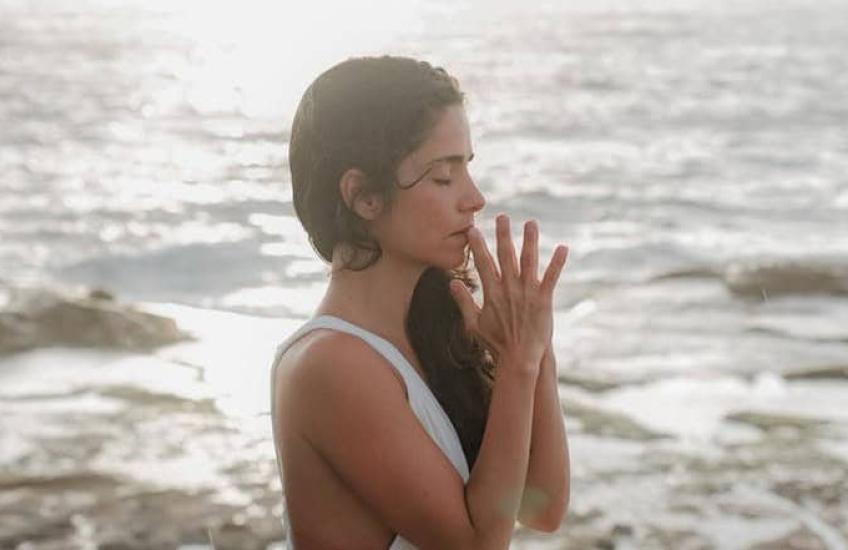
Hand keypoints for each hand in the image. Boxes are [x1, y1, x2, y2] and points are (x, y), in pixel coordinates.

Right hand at [449, 214, 567, 373]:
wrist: (518, 358)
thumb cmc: (495, 343)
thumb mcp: (474, 323)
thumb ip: (463, 301)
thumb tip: (452, 284)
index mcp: (491, 293)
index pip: (483, 263)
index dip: (478, 245)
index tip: (473, 229)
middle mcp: (509, 289)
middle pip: (505, 257)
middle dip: (503, 235)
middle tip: (502, 217)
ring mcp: (527, 293)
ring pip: (529, 262)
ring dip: (530, 241)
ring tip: (531, 223)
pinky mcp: (544, 300)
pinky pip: (551, 277)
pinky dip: (557, 263)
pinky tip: (563, 248)